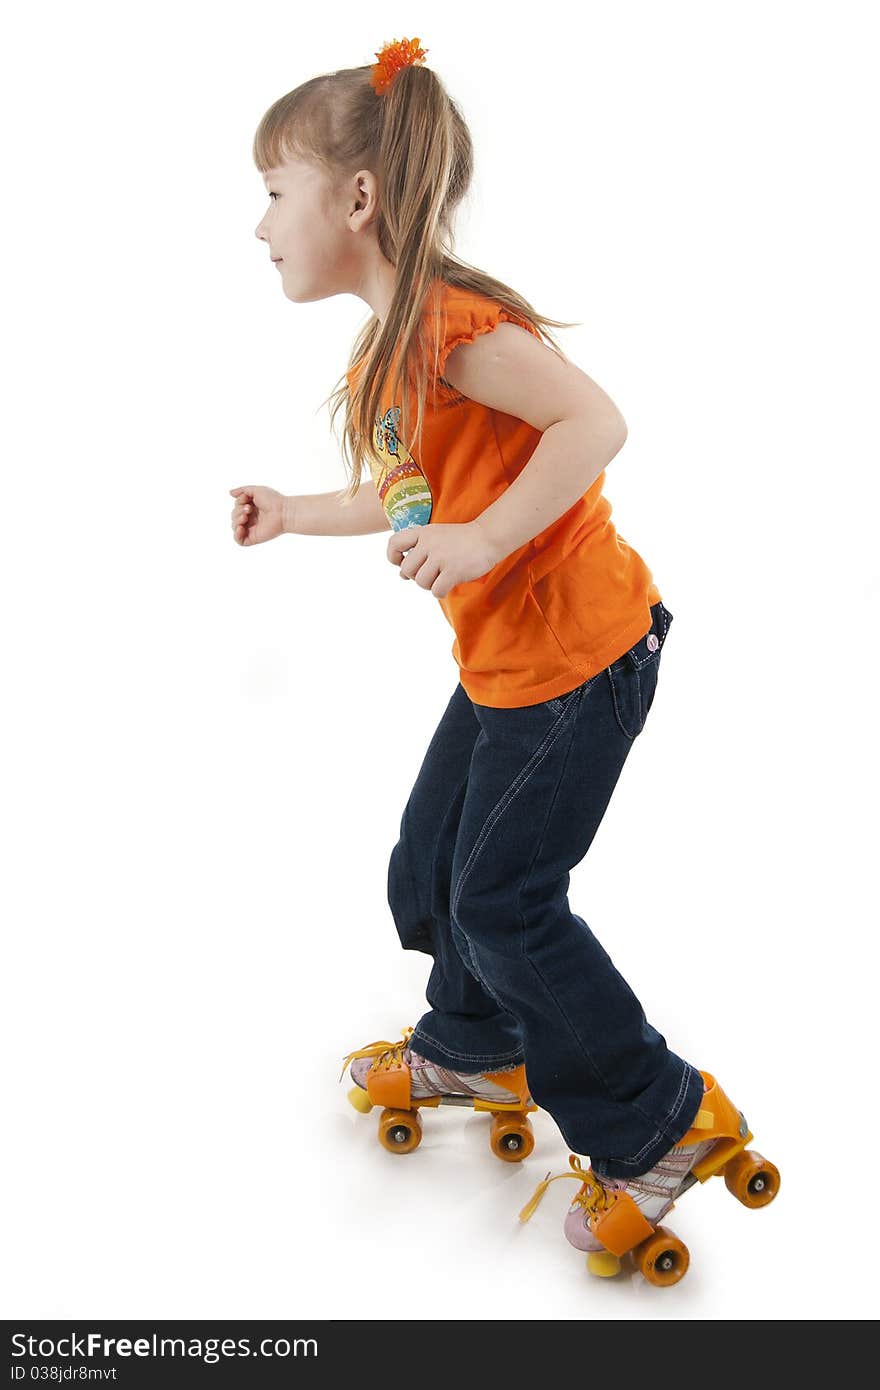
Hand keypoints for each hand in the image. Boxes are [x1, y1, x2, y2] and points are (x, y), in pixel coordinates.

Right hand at [229, 485, 284, 545]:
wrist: (283, 512)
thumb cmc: (273, 500)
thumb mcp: (256, 490)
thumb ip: (242, 490)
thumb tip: (230, 493)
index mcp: (251, 509)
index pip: (237, 507)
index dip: (238, 502)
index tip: (247, 499)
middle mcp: (251, 519)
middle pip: (234, 516)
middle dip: (237, 511)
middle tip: (249, 509)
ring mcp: (252, 529)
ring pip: (235, 527)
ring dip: (236, 520)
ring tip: (245, 517)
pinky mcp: (254, 538)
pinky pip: (239, 541)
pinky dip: (236, 535)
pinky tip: (241, 527)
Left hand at [387, 521, 502, 598]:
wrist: (488, 537)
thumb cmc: (461, 541)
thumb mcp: (436, 536)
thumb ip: (419, 551)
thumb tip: (401, 575)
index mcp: (423, 533)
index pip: (394, 543)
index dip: (392, 557)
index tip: (401, 563)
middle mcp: (429, 543)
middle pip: (407, 570)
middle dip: (416, 577)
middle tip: (430, 575)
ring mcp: (441, 556)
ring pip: (421, 582)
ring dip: (430, 585)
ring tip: (441, 579)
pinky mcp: (453, 570)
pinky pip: (436, 590)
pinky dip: (441, 592)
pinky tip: (449, 585)